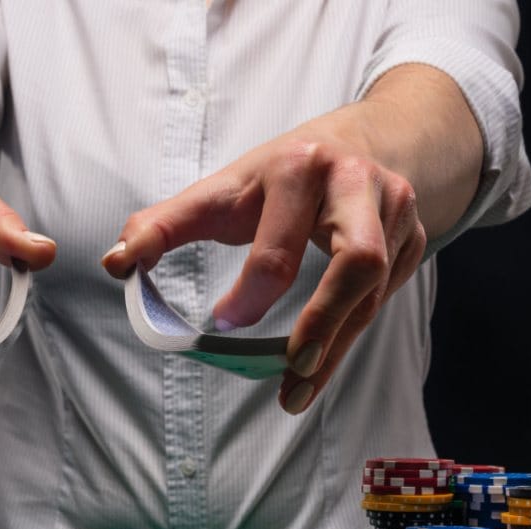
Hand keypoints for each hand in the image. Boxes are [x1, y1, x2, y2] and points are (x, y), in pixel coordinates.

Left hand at [101, 111, 426, 414]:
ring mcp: (394, 211)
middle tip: (289, 368)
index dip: (251, 293)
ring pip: (375, 290)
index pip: (277, 244)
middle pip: (357, 261)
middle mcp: (354, 184)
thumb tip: (114, 263)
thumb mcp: (220, 190)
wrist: (363, 138)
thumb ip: (164, 225)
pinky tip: (319, 364)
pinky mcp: (415, 238)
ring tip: (296, 389)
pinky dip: (350, 335)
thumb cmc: (278, 175)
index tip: (222, 324)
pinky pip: (386, 298)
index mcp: (297, 168)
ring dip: (337, 346)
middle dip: (324, 322)